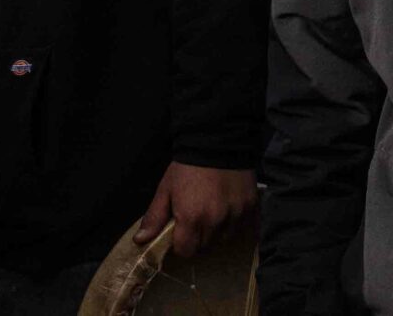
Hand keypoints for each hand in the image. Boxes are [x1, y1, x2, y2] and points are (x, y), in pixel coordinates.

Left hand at [134, 161, 255, 256]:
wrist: (218, 141)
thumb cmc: (187, 168)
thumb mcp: (166, 190)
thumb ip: (154, 217)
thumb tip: (140, 241)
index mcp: (191, 219)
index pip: (186, 251)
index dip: (182, 245)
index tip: (181, 235)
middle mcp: (215, 221)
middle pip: (206, 246)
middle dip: (199, 239)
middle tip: (197, 223)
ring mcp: (236, 214)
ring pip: (226, 239)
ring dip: (219, 233)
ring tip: (215, 217)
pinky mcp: (251, 206)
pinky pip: (247, 228)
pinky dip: (239, 226)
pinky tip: (232, 216)